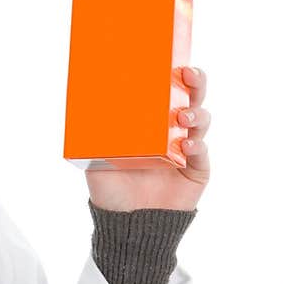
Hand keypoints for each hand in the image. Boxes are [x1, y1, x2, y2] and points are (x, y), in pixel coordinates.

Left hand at [85, 66, 211, 211]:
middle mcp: (173, 131)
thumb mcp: (96, 155)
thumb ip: (92, 132)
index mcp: (152, 121)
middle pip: (192, 98)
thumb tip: (81, 99)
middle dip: (196, 82)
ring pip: (201, 122)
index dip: (175, 73)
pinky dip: (197, 148)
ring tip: (181, 117)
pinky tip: (187, 147)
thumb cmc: (111, 188)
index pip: (168, 90)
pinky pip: (202, 155)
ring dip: (195, 115)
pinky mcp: (196, 171)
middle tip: (188, 74)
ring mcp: (187, 150)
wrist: (126, 224)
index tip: (173, 59)